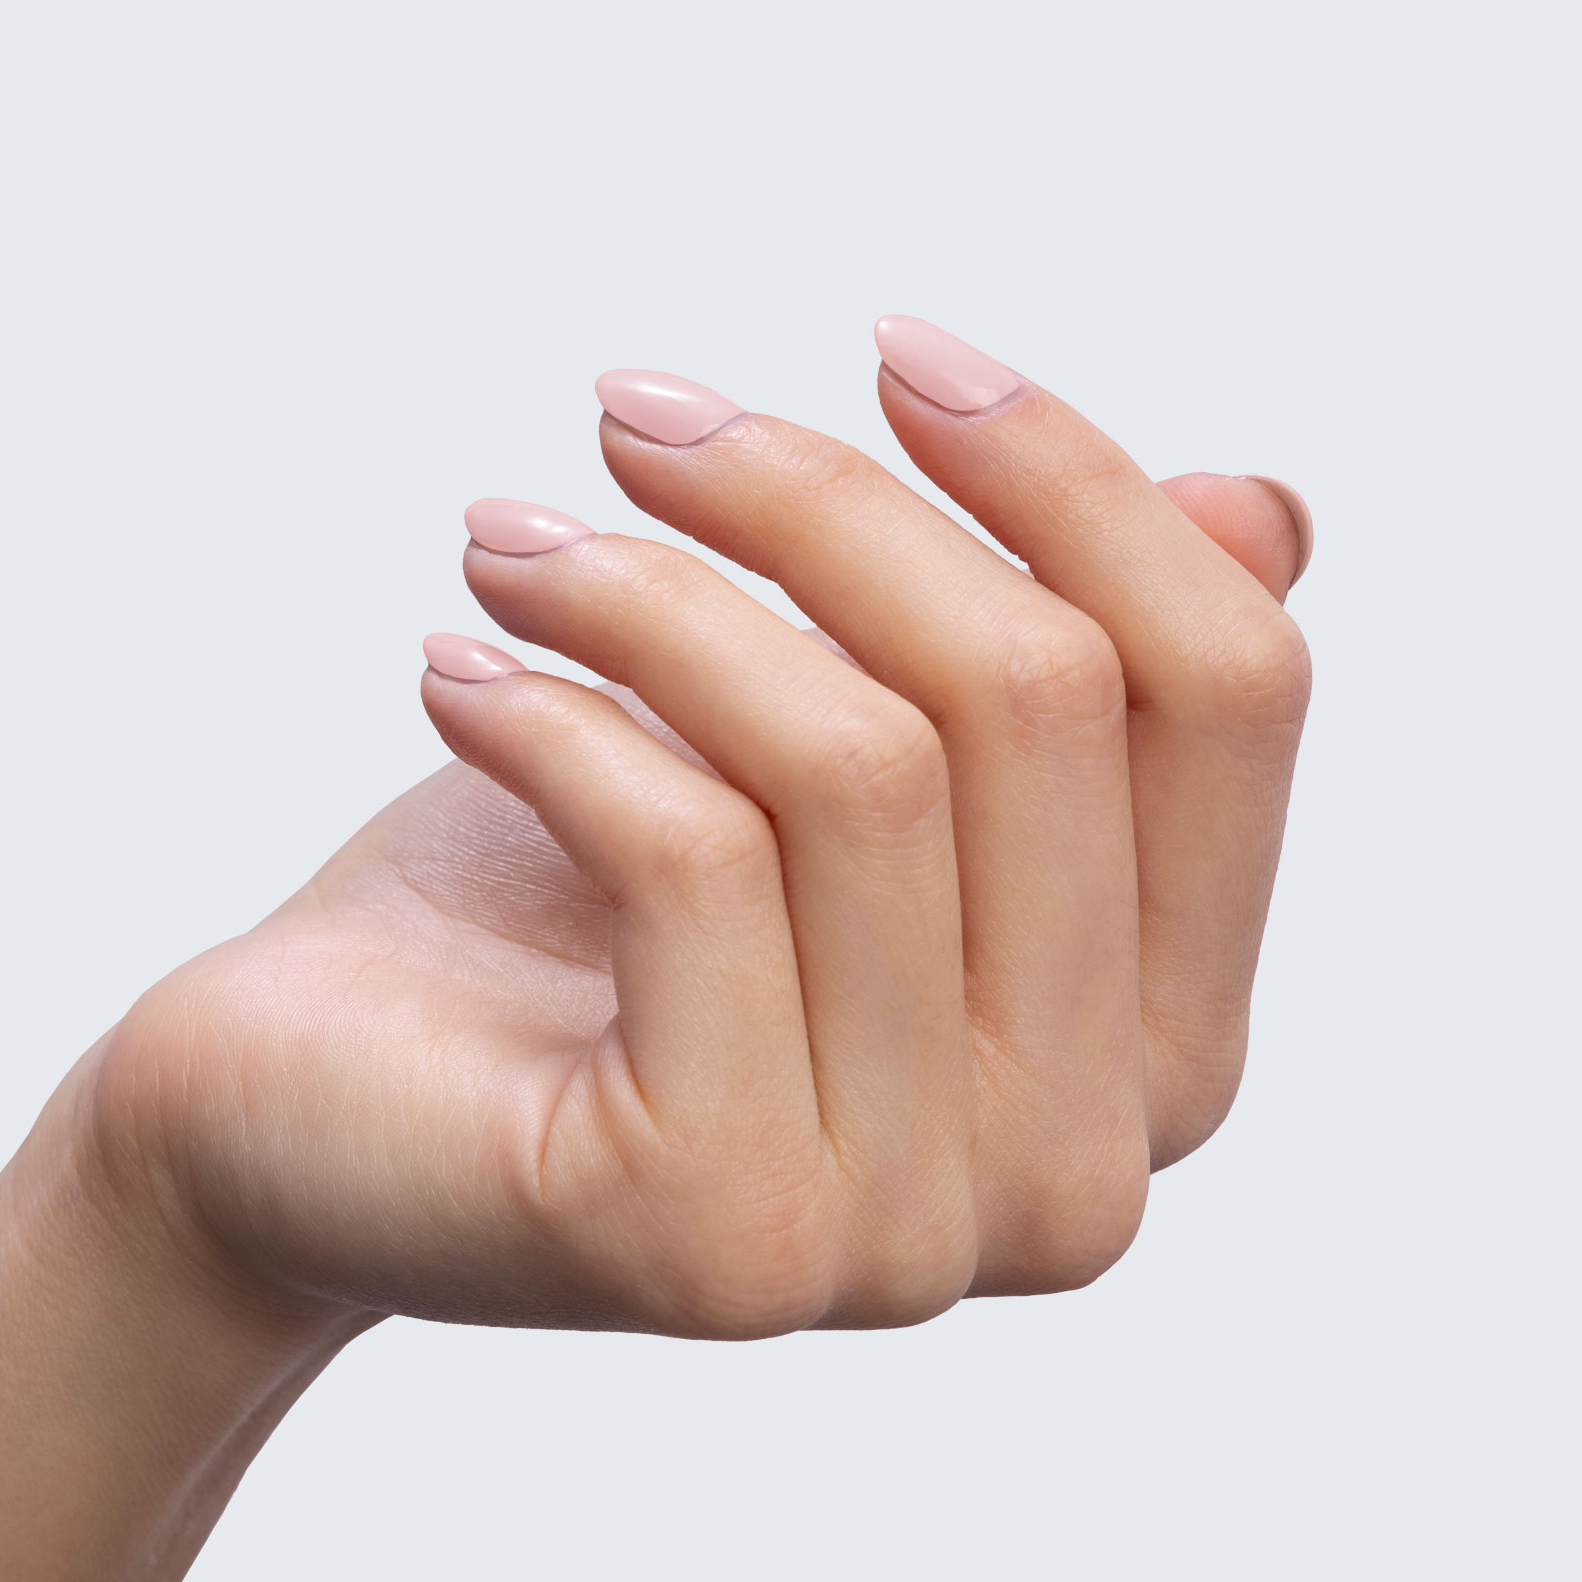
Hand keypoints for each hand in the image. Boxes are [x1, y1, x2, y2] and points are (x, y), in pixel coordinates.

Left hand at [96, 318, 1311, 1337]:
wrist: (317, 1109)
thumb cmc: (579, 910)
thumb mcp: (834, 750)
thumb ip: (1056, 670)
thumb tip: (1264, 504)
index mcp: (1163, 1042)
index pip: (1229, 692)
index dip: (1076, 480)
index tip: (892, 350)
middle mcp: (1081, 1170)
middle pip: (1038, 702)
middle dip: (820, 500)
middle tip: (633, 416)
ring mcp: (913, 1230)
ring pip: (861, 767)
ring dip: (656, 591)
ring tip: (509, 540)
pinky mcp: (722, 1231)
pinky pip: (691, 860)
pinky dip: (554, 712)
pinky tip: (453, 672)